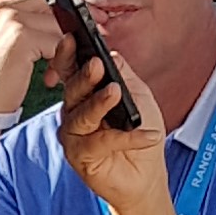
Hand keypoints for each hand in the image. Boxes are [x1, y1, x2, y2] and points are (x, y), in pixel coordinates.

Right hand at [0, 0, 61, 119]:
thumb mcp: (2, 43)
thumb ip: (25, 25)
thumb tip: (62, 18)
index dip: (57, 15)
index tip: (69, 33)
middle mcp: (0, 7)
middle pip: (51, 8)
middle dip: (65, 31)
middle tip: (68, 54)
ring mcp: (9, 20)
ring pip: (58, 26)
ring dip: (63, 50)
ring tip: (54, 70)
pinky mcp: (21, 38)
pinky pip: (58, 43)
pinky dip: (59, 62)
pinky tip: (50, 77)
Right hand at [57, 45, 166, 211]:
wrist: (146, 176)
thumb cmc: (140, 133)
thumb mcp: (139, 97)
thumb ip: (124, 75)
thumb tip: (111, 54)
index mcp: (84, 94)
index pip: (71, 70)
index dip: (67, 55)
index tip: (70, 38)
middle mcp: (74, 113)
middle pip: (73, 90)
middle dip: (84, 77)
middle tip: (96, 65)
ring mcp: (74, 136)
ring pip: (82, 116)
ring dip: (99, 103)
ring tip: (116, 93)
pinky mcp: (81, 157)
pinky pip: (101, 142)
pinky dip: (127, 138)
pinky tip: (148, 135)